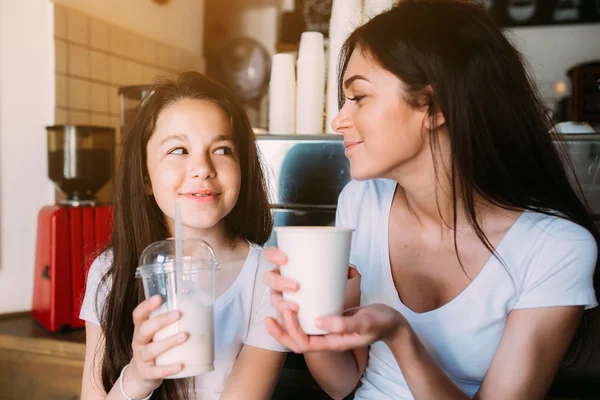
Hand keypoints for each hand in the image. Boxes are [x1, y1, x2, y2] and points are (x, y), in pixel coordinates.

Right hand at [125, 295, 187, 397]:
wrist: (141, 376)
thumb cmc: (155, 348)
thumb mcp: (157, 335)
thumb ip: (170, 323)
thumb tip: (201, 307)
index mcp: (141, 329)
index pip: (138, 315)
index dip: (146, 306)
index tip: (159, 298)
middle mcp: (138, 342)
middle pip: (144, 329)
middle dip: (161, 321)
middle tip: (178, 314)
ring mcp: (141, 358)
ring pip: (151, 350)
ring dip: (168, 342)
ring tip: (185, 336)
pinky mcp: (146, 373)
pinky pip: (157, 371)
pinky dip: (168, 368)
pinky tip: (181, 365)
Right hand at [262, 247, 357, 327]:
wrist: (333, 306)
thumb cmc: (328, 285)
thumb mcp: (337, 278)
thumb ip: (344, 273)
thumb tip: (349, 272)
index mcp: (286, 266)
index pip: (271, 255)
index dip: (272, 255)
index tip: (285, 258)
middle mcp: (279, 281)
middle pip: (269, 278)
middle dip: (278, 282)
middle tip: (295, 286)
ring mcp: (281, 298)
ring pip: (274, 300)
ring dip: (280, 303)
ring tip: (294, 308)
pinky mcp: (285, 316)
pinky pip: (279, 319)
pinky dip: (279, 323)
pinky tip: (285, 324)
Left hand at [267, 303, 405, 352]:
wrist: (390, 321)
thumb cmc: (380, 323)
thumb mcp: (364, 323)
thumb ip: (344, 324)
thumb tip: (319, 322)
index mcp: (332, 343)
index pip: (303, 344)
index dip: (291, 330)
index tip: (289, 310)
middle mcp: (326, 338)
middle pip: (295, 341)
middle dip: (281, 330)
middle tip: (270, 314)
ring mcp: (326, 329)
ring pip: (299, 330)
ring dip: (285, 321)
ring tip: (276, 306)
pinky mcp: (328, 318)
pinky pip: (307, 320)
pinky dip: (297, 312)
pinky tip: (292, 299)